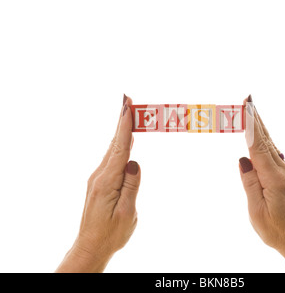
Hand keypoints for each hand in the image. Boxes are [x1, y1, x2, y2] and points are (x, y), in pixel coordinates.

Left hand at [56, 95, 140, 272]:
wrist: (91, 246)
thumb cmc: (111, 234)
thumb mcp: (126, 214)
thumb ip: (131, 187)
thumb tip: (134, 163)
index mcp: (108, 182)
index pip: (120, 148)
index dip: (124, 126)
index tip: (127, 106)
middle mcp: (100, 176)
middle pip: (115, 143)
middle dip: (122, 120)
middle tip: (127, 98)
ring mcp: (99, 178)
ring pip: (113, 149)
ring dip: (121, 130)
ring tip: (127, 112)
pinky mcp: (101, 182)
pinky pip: (112, 157)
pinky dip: (119, 143)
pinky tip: (124, 138)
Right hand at [239, 95, 284, 272]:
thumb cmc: (277, 231)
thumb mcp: (256, 211)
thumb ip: (250, 182)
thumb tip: (243, 159)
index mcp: (274, 178)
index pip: (258, 145)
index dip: (251, 124)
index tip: (247, 106)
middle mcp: (284, 171)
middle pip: (266, 140)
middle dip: (256, 118)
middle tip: (248, 99)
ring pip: (271, 146)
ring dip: (260, 129)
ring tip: (252, 113)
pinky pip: (274, 156)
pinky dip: (265, 143)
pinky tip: (261, 138)